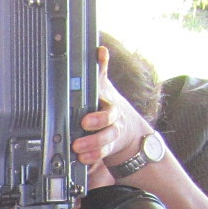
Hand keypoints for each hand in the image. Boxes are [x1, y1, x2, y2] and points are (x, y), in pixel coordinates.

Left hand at [72, 44, 155, 185]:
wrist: (128, 129)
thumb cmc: (109, 105)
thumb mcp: (104, 87)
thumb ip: (100, 70)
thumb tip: (99, 50)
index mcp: (110, 104)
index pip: (108, 104)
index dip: (99, 110)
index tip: (87, 114)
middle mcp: (113, 120)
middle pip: (108, 122)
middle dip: (96, 124)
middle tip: (83, 126)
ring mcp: (111, 135)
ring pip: (105, 140)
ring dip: (92, 145)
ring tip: (78, 147)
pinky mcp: (107, 148)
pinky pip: (102, 155)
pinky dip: (92, 157)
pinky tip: (83, 158)